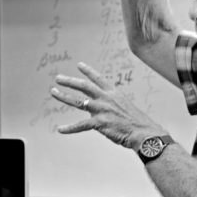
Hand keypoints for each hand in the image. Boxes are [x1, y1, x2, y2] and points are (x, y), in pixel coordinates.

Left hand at [50, 62, 165, 148]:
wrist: (143, 132)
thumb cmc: (137, 123)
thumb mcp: (125, 108)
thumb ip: (111, 107)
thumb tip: (99, 113)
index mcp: (114, 93)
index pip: (99, 78)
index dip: (88, 71)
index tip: (79, 65)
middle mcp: (106, 99)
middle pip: (84, 86)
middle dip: (69, 81)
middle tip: (58, 78)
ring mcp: (101, 110)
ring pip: (78, 101)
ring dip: (64, 96)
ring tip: (53, 92)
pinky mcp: (99, 123)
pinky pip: (80, 125)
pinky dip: (69, 128)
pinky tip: (60, 129)